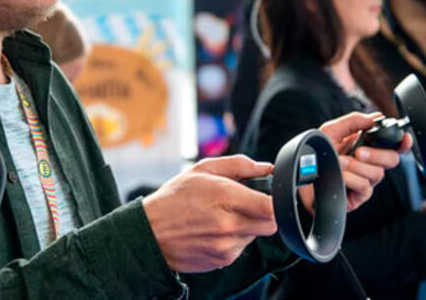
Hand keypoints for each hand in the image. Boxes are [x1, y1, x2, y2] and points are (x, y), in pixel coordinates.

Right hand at [143, 156, 277, 272]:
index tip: (269, 194)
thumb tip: (266, 168)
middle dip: (265, 213)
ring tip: (223, 217)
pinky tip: (215, 230)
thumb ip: (239, 165)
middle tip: (247, 205)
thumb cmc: (174, 199)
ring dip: (247, 226)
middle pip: (271, 224)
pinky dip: (234, 239)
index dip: (276, 199)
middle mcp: (228, 225)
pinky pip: (241, 248)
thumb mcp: (202, 170)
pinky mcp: (222, 260)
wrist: (149, 233)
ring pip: (256, 236)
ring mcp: (226, 245)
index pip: (270, 205)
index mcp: (224, 197)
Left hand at [300, 112, 411, 214]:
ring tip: (339, 162)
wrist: (299, 177)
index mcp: (366, 147)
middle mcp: (369, 164)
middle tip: (359, 152)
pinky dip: (351, 178)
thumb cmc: (316, 154)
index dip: (403, 142)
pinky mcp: (358, 197)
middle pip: (392, 160)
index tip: (404, 138)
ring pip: (377, 173)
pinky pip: (364, 186)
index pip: (392, 146)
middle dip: (378, 154)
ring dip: (357, 166)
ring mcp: (365, 181)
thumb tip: (375, 117)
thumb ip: (353, 121)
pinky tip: (340, 175)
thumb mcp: (330, 131)